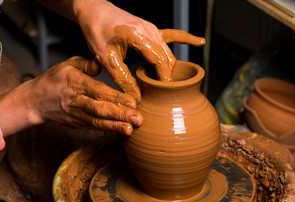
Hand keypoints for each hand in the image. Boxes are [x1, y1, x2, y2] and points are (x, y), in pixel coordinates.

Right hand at [0, 56, 142, 135]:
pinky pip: (94, 127)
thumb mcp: (68, 65)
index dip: (115, 98)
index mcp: (76, 83)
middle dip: (120, 115)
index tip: (132, 102)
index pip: (98, 91)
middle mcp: (76, 101)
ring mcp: (76, 115)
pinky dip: (108, 129)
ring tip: (131, 129)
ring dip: (115, 126)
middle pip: (100, 109)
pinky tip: (121, 131)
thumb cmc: (55, 79)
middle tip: (138, 119)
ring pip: (98, 121)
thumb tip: (102, 61)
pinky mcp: (77, 124)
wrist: (36, 101)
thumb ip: (86, 64)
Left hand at [75, 0, 204, 101]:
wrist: (94, 11)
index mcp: (139, 36)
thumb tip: (137, 97)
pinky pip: (173, 35)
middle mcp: (150, 30)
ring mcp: (153, 28)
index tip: (165, 94)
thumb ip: (122, 78)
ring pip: (169, 51)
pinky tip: (199, 42)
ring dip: (168, 67)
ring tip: (163, 83)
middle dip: (166, 76)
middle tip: (161, 93)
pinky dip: (185, 40)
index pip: (160, 61)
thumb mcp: (107, 59)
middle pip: (168, 58)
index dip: (164, 79)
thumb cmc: (97, 31)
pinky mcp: (152, 29)